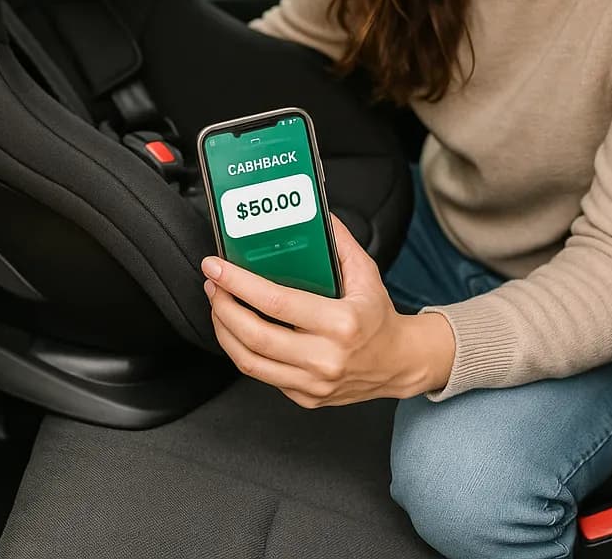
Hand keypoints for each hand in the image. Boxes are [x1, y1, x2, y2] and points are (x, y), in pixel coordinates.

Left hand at [203, 215, 454, 406]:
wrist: (398, 363)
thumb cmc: (378, 317)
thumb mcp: (366, 274)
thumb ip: (340, 242)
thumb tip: (316, 214)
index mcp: (341, 324)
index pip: (277, 303)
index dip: (240, 284)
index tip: (217, 267)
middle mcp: (326, 358)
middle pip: (255, 336)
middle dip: (223, 307)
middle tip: (213, 285)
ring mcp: (314, 383)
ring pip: (250, 361)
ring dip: (224, 330)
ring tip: (218, 305)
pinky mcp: (305, 397)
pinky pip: (261, 374)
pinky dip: (241, 350)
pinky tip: (236, 330)